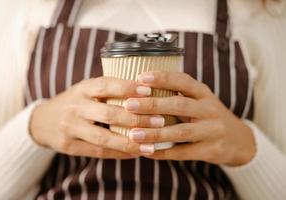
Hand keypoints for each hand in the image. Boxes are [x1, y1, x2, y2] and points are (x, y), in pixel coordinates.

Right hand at [30, 77, 162, 158]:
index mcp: (81, 88)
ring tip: (151, 145)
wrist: (43, 121)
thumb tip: (145, 93)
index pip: (106, 85)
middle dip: (136, 118)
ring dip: (130, 142)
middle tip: (159, 120)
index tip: (149, 91)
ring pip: (104, 138)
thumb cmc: (75, 102)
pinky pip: (98, 152)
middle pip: (108, 113)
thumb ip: (108, 91)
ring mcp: (70, 128)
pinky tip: (135, 152)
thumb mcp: (86, 90)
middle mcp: (75, 107)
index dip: (127, 87)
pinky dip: (119, 153)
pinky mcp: (69, 146)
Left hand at [124, 71, 255, 165]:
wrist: (238, 140)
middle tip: (129, 105)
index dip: (163, 78)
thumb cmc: (207, 116)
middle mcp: (210, 109)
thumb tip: (140, 88)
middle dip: (153, 105)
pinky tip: (147, 152)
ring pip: (181, 131)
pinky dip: (164, 153)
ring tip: (134, 134)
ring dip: (155, 133)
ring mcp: (213, 130)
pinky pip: (184, 152)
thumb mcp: (199, 100)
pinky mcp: (212, 150)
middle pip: (180, 105)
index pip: (183, 81)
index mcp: (204, 93)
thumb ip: (177, 95)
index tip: (140, 77)